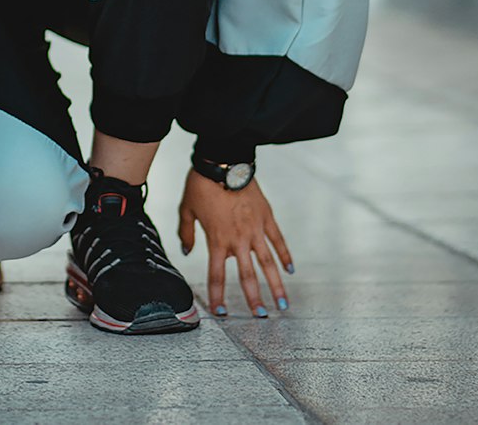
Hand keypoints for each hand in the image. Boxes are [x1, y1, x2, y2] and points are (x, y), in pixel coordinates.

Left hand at [177, 168, 292, 316]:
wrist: (223, 161)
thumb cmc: (201, 184)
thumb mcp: (186, 209)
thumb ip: (186, 233)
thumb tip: (187, 252)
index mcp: (217, 240)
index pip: (217, 275)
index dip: (218, 296)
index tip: (222, 313)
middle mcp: (238, 239)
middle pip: (247, 276)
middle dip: (254, 299)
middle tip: (261, 317)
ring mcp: (255, 229)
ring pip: (268, 263)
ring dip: (275, 285)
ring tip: (282, 304)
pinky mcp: (267, 217)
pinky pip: (279, 240)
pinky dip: (285, 256)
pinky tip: (291, 270)